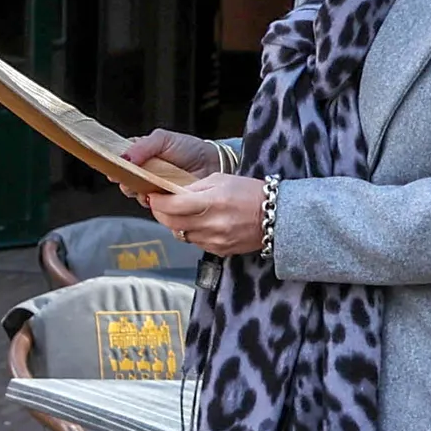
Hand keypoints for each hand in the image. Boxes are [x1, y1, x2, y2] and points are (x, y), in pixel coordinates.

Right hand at [116, 130, 225, 193]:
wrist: (212, 163)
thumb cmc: (189, 148)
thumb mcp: (164, 139)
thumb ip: (143, 145)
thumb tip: (124, 157)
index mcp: (140, 154)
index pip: (120, 160)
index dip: (115, 165)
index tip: (115, 168)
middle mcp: (144, 173)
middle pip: (125, 180)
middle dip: (126, 182)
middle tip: (131, 180)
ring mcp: (154, 189)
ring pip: (137, 195)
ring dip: (140, 193)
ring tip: (151, 187)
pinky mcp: (165, 203)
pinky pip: (153, 207)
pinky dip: (155, 204)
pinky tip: (161, 196)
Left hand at [150, 171, 271, 255]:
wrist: (278, 217)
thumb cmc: (250, 193)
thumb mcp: (221, 179)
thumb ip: (195, 187)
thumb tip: (172, 193)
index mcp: (212, 202)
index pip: (173, 206)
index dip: (158, 202)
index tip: (152, 197)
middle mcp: (212, 224)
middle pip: (172, 224)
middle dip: (160, 214)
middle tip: (159, 206)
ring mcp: (215, 240)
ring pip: (182, 235)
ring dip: (176, 225)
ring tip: (180, 213)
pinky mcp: (220, 251)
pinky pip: (196, 243)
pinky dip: (192, 233)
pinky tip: (199, 224)